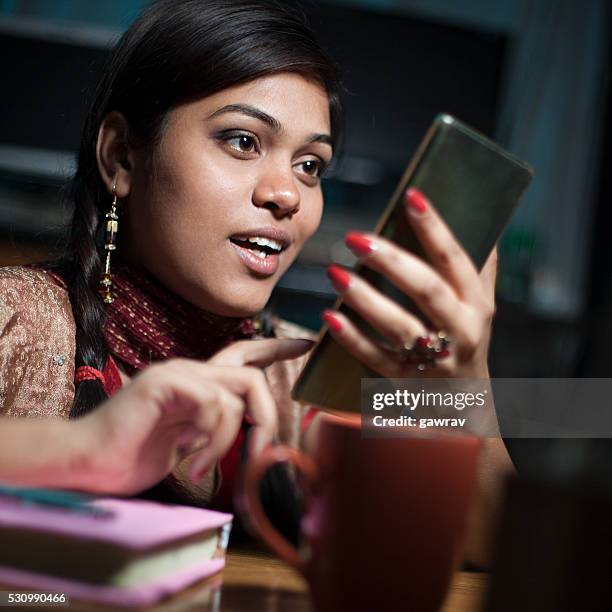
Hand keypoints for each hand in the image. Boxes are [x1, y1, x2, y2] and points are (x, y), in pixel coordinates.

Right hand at [76, 338, 312, 494]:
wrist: (86, 463)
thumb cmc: (131, 456)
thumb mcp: (187, 441)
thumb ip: (213, 427)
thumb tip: (244, 432)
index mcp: (195, 383)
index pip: (242, 354)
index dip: (274, 348)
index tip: (304, 345)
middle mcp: (189, 371)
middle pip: (251, 374)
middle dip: (267, 414)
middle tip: (263, 451)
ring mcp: (176, 374)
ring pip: (236, 392)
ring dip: (230, 439)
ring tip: (205, 465)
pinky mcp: (163, 384)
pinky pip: (213, 403)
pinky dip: (212, 439)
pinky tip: (192, 461)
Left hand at [322, 188, 495, 378]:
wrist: (466, 405)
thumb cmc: (466, 340)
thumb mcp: (480, 306)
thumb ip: (479, 268)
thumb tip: (482, 221)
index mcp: (477, 304)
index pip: (456, 259)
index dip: (435, 227)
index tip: (411, 196)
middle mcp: (461, 330)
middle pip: (426, 290)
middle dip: (392, 261)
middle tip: (355, 238)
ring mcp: (433, 358)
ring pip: (399, 326)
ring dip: (364, 298)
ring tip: (334, 272)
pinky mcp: (406, 379)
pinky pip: (375, 357)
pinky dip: (352, 338)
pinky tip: (329, 316)